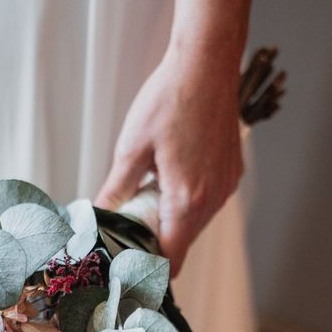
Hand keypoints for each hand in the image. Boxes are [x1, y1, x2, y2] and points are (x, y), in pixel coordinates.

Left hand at [95, 47, 242, 275]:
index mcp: (188, 199)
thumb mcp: (131, 148)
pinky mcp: (232, 172)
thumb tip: (99, 216)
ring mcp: (227, 186)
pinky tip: (169, 180)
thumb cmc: (168, 100)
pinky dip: (188, 203)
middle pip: (184, 242)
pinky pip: (208, 202)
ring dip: (172, 221)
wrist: (206, 64)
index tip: (129, 265)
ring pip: (196, 223)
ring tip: (146, 197)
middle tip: (127, 228)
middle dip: (156, 242)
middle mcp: (214, 198)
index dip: (150, 267)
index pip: (172, 257)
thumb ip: (116, 190)